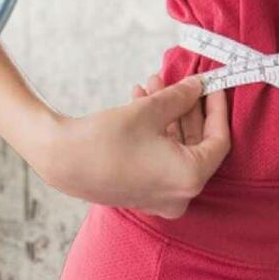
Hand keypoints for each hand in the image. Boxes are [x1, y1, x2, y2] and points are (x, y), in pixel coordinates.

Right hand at [38, 76, 229, 218]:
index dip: (217, 109)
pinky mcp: (140, 193)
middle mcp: (179, 195)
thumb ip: (180, 97)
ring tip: (152, 85)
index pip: (218, 141)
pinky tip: (139, 102)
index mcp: (190, 178)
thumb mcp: (149, 111)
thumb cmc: (105, 138)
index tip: (212, 86)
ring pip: (174, 150)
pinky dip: (155, 133)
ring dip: (167, 117)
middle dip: (186, 109)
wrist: (60, 159)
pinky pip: (158, 159)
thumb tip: (196, 88)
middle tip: (180, 82)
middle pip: (196, 145)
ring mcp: (158, 197)